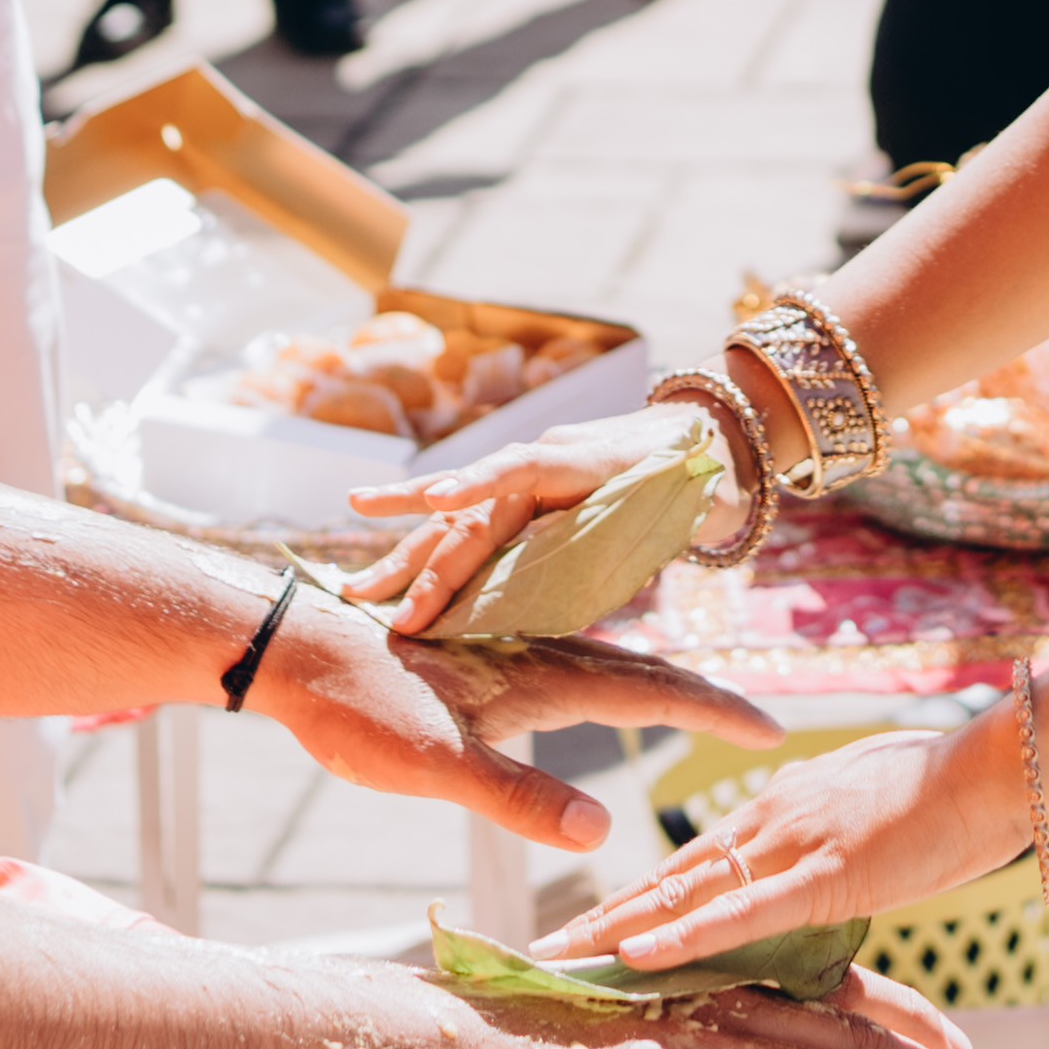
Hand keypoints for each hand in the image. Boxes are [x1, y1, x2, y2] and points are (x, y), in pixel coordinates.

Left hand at [246, 600, 787, 852]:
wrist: (291, 651)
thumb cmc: (358, 708)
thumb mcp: (438, 764)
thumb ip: (518, 797)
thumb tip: (600, 833)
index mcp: (544, 673)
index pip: (652, 692)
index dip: (713, 712)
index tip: (769, 730)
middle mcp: (538, 653)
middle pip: (642, 674)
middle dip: (702, 699)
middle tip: (755, 725)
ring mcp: (508, 652)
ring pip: (603, 666)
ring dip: (657, 687)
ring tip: (693, 709)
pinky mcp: (478, 660)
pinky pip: (564, 668)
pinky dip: (603, 685)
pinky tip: (588, 699)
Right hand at [347, 400, 725, 635]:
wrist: (695, 434)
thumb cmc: (692, 480)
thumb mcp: (675, 505)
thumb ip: (626, 533)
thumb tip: (583, 579)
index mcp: (583, 460)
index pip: (524, 471)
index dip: (482, 484)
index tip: (443, 502)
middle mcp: (539, 461)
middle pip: (477, 514)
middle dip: (432, 565)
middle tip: (391, 614)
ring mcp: (521, 475)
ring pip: (455, 519)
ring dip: (406, 556)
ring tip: (353, 587)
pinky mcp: (512, 493)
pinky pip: (459, 515)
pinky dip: (415, 522)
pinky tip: (363, 519)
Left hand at [551, 724, 1033, 977]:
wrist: (1001, 769)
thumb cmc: (952, 792)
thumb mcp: (871, 821)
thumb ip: (828, 847)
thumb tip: (807, 874)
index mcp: (780, 811)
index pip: (690, 864)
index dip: (634, 898)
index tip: (584, 927)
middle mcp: (770, 820)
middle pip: (668, 877)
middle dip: (602, 917)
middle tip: (541, 952)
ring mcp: (793, 843)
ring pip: (685, 892)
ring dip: (617, 928)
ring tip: (558, 961)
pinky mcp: (826, 872)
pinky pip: (741, 911)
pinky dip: (683, 933)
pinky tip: (635, 953)